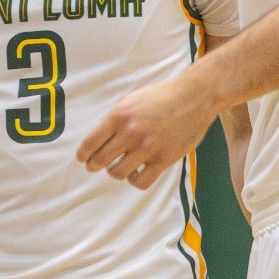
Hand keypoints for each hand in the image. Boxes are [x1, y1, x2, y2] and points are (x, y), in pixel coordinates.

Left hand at [77, 73, 218, 188]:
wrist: (195, 97)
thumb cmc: (162, 97)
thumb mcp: (131, 100)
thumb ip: (114, 119)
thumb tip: (98, 139)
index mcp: (120, 115)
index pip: (90, 143)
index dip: (83, 155)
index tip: (83, 158)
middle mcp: (132, 132)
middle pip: (101, 160)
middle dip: (94, 165)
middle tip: (96, 165)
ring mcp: (148, 147)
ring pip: (118, 173)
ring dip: (115, 171)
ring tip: (119, 166)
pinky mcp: (164, 159)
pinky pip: (141, 181)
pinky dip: (134, 180)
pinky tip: (136, 172)